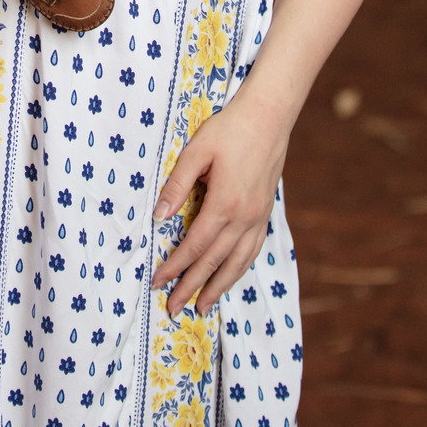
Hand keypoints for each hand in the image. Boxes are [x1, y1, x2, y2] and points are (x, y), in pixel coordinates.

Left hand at [150, 90, 289, 317]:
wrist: (269, 116)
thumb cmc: (229, 129)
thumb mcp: (196, 151)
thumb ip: (177, 185)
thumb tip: (159, 217)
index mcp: (225, 203)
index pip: (194, 245)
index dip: (174, 266)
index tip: (157, 282)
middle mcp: (245, 217)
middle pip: (214, 262)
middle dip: (191, 287)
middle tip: (173, 309)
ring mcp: (259, 218)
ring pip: (237, 263)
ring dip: (217, 287)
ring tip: (201, 307)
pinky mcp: (266, 213)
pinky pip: (252, 251)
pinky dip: (238, 270)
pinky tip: (229, 277)